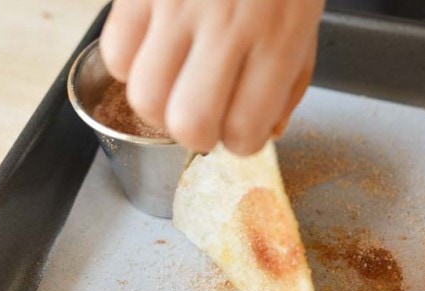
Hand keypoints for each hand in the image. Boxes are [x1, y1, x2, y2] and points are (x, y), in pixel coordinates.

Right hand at [100, 0, 323, 154]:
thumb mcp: (307, 30)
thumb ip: (289, 88)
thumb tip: (264, 134)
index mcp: (276, 41)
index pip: (244, 130)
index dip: (240, 143)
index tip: (239, 131)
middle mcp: (226, 27)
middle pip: (188, 124)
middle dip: (197, 136)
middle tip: (206, 118)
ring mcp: (178, 5)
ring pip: (145, 98)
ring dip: (161, 109)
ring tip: (178, 89)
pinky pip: (117, 55)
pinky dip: (133, 70)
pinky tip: (157, 57)